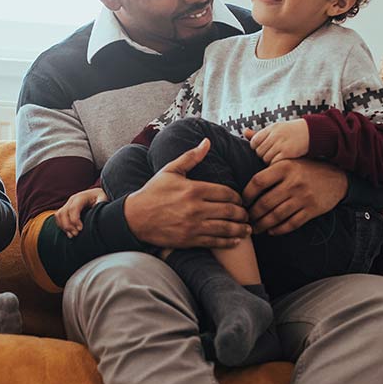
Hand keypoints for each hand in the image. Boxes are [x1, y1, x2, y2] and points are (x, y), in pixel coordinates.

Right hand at [55, 186, 105, 237]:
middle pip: (63, 212)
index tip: (80, 229)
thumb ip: (101, 203)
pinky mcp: (65, 209)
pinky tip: (69, 232)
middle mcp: (72, 199)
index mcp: (81, 197)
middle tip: (76, 234)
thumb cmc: (100, 197)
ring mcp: (67, 204)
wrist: (96, 194)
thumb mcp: (103, 199)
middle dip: (68, 225)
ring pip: (59, 215)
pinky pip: (58, 217)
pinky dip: (62, 226)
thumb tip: (98, 209)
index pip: (73, 208)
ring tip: (72, 235)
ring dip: (63, 226)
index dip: (75, 220)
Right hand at [124, 137, 251, 248]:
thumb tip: (207, 141)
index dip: (238, 197)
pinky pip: (214, 242)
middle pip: (229, 211)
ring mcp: (193, 226)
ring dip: (240, 229)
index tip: (241, 200)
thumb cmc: (153, 192)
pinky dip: (228, 242)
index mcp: (194, 189)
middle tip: (248, 214)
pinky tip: (236, 240)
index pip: (226, 193)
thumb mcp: (171, 170)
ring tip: (247, 229)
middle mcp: (196, 208)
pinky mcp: (189, 240)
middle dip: (243, 213)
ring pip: (225, 228)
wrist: (135, 218)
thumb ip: (191, 157)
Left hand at [243, 157, 346, 235]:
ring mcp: (303, 197)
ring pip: (276, 216)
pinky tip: (272, 230)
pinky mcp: (312, 210)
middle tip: (246, 219)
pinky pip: (291, 224)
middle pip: (265, 202)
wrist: (337, 178)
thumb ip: (267, 153)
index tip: (242, 201)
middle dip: (252, 214)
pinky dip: (279, 229)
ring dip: (263, 225)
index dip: (246, 194)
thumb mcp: (290, 158)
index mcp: (285, 167)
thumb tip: (244, 133)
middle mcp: (294, 182)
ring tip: (255, 227)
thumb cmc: (307, 168)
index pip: (258, 181)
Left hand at [244, 119, 309, 164]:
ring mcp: (281, 144)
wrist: (313, 133)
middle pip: (259, 152)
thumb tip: (244, 132)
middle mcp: (275, 135)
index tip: (266, 150)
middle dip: (264, 156)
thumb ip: (260, 133)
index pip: (254, 142)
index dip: (258, 148)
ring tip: (278, 159)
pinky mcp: (288, 153)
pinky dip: (276, 165)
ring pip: (266, 158)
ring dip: (270, 162)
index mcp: (271, 128)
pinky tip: (283, 164)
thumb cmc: (292, 132)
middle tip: (273, 156)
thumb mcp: (276, 129)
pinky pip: (274, 163)